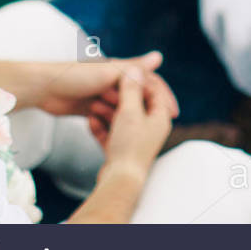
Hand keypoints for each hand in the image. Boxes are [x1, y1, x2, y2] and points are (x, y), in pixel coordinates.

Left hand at [37, 52, 177, 119]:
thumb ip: (134, 68)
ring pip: (121, 110)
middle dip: (144, 113)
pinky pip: (106, 118)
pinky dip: (110, 125)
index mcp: (118, 70)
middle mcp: (111, 81)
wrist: (43, 87)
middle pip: (136, 98)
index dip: (162, 96)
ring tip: (129, 133)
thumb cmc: (74, 76)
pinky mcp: (88, 107)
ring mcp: (99, 94)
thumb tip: (159, 57)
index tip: (173, 114)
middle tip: (153, 131)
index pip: (148, 82)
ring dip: (125, 120)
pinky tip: (112, 135)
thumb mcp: (108, 72)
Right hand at [94, 68, 175, 182]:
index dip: (139, 79)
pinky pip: (111, 132)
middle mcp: (151, 128)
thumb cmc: (128, 147)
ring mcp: (136, 139)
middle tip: (106, 90)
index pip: (155, 90)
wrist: (119, 180)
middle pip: (136, 103)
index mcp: (159, 117)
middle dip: (119, 96)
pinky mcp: (122, 149)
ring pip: (121, 117)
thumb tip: (136, 69)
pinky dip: (102, 126)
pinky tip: (91, 122)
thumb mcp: (130, 111)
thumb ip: (132, 89)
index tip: (124, 73)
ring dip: (107, 111)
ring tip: (94, 106)